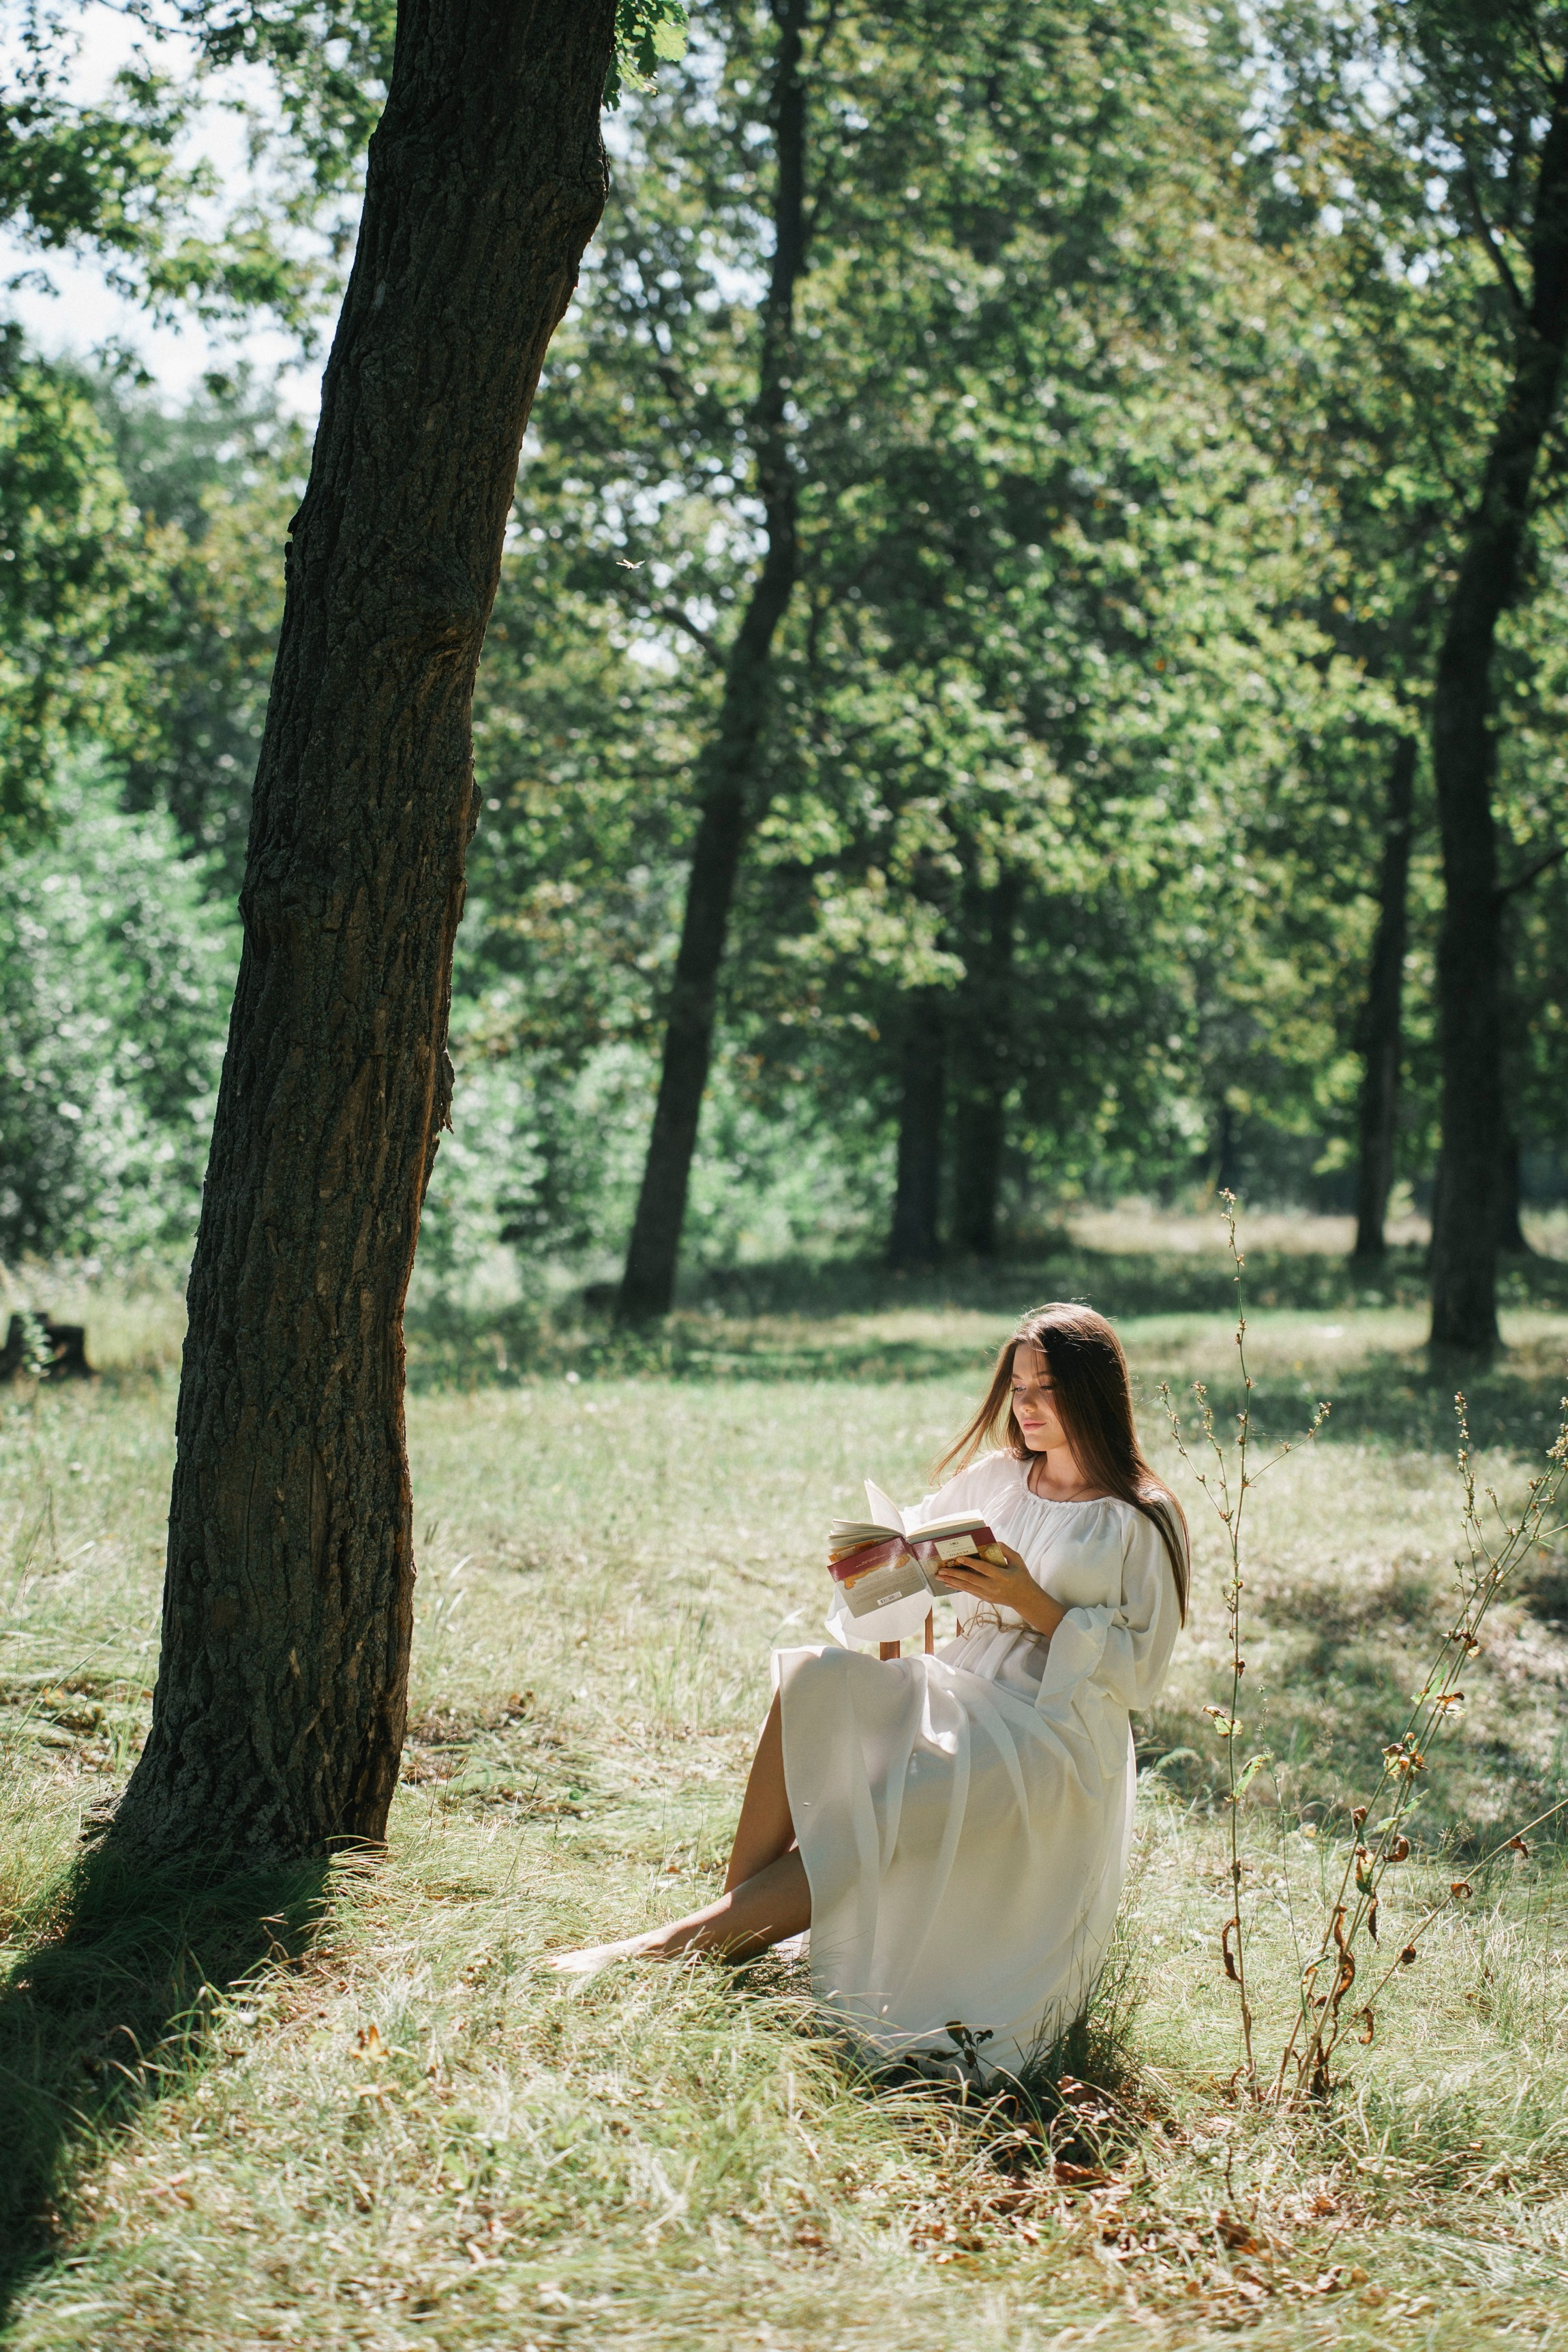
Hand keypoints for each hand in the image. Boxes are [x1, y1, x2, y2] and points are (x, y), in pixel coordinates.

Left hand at [935, 1544, 1063, 1638]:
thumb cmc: (1021, 1576)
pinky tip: (949, 1583)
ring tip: (939, 1577)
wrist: (1025, 1598)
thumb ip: (1006, 1550)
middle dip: (954, 1574)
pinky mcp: (985, 1598)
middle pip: (970, 1579)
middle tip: (941, 1570)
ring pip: (967, 1587)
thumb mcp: (1018, 1561)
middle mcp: (993, 1586)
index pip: (983, 1569)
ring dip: (952, 1581)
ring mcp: (988, 1594)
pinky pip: (969, 1591)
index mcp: (1002, 1576)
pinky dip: (958, 1587)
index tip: (958, 1558)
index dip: (970, 1563)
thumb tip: (993, 1542)